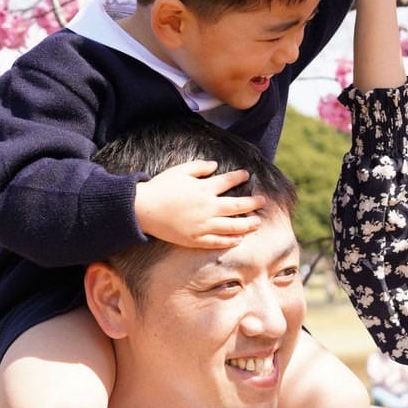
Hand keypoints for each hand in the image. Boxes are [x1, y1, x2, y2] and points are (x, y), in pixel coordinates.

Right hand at [134, 160, 263, 248]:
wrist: (143, 209)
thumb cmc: (161, 187)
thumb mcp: (180, 170)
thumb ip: (199, 167)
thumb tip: (215, 165)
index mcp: (204, 188)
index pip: (228, 181)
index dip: (239, 177)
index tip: (247, 175)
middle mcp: (208, 207)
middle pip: (237, 206)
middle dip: (253, 203)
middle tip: (263, 202)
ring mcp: (203, 225)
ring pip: (232, 226)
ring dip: (248, 224)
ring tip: (258, 223)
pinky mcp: (195, 239)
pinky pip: (217, 242)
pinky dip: (230, 241)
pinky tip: (239, 239)